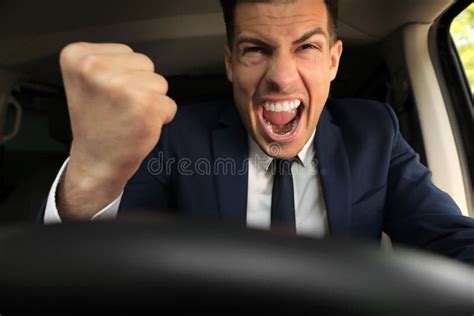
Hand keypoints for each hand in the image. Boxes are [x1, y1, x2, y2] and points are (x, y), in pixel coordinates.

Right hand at [57, 42, 176, 218]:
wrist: (95, 160)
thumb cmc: (96, 123)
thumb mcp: (87, 80)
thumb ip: (108, 62)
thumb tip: (141, 58)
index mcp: (78, 56)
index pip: (126, 52)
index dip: (123, 75)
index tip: (105, 95)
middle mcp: (96, 67)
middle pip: (145, 63)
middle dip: (139, 85)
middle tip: (118, 107)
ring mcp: (122, 86)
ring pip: (160, 82)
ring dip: (151, 101)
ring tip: (128, 116)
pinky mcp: (145, 105)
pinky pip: (170, 104)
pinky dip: (161, 117)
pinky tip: (138, 126)